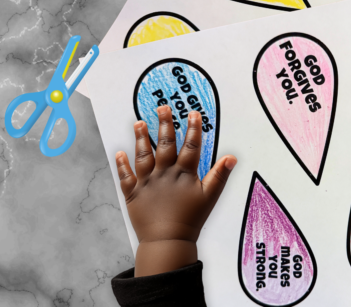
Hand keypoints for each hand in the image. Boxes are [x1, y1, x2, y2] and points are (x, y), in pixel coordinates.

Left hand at [115, 106, 236, 276]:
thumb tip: (231, 157)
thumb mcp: (210, 196)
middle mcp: (164, 173)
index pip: (191, 146)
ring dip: (141, 138)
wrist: (167, 242)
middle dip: (164, 124)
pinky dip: (122, 165)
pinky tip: (119, 153)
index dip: (193, 128)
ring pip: (143, 155)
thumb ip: (220, 175)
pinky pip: (126, 176)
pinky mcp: (133, 193)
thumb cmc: (191, 219)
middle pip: (165, 144)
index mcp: (183, 173)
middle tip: (162, 108)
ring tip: (139, 123)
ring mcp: (147, 182)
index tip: (193, 113)